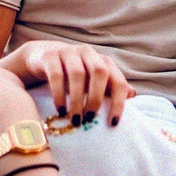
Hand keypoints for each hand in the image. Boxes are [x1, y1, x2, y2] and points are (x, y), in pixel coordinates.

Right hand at [1, 41, 134, 125]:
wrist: (43, 56)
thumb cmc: (73, 73)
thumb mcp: (92, 80)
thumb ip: (111, 87)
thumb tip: (132, 94)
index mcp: (102, 60)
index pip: (117, 80)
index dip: (118, 102)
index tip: (112, 123)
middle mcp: (88, 53)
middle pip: (99, 71)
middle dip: (96, 98)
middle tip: (89, 119)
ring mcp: (68, 52)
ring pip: (77, 74)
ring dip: (77, 99)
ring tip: (75, 119)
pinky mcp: (50, 56)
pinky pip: (56, 75)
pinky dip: (59, 94)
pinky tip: (60, 110)